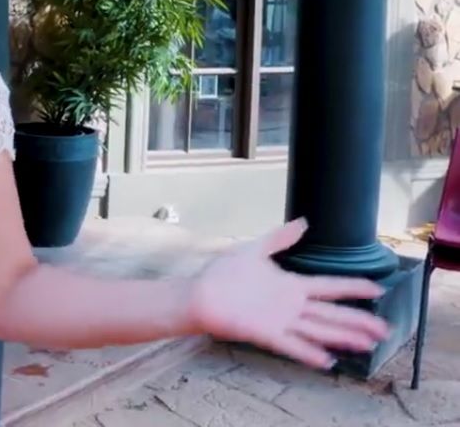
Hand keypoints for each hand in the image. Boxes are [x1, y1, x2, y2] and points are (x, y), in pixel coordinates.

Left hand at [186, 218, 390, 369]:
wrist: (198, 293)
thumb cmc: (224, 273)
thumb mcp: (254, 250)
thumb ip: (279, 238)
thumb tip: (304, 222)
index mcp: (291, 285)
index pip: (330, 287)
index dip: (354, 288)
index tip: (378, 288)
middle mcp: (291, 306)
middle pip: (332, 314)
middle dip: (359, 321)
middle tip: (386, 330)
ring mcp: (280, 321)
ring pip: (319, 331)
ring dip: (343, 337)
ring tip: (367, 345)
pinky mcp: (266, 334)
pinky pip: (292, 345)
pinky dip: (309, 353)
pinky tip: (329, 361)